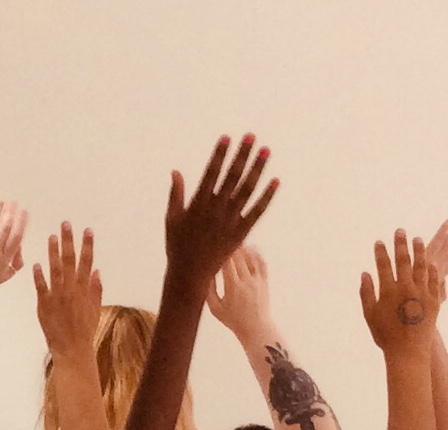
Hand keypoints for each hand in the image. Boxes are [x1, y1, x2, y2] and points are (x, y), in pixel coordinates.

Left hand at [0, 200, 26, 297]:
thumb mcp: (4, 276)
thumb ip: (15, 264)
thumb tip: (20, 250)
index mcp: (4, 260)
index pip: (16, 239)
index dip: (21, 223)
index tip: (25, 212)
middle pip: (5, 230)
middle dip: (11, 214)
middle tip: (14, 202)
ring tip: (1, 202)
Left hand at [33, 222, 101, 356]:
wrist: (72, 348)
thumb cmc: (85, 329)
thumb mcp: (95, 309)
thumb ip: (96, 289)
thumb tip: (97, 271)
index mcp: (84, 290)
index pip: (87, 262)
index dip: (87, 246)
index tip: (87, 231)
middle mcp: (71, 290)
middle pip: (70, 261)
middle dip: (69, 241)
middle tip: (66, 225)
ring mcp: (57, 296)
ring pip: (55, 270)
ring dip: (53, 252)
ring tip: (52, 237)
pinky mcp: (45, 304)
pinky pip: (41, 287)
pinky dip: (38, 275)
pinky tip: (36, 263)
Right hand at [165, 134, 277, 291]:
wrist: (190, 274)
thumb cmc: (177, 245)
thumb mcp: (172, 218)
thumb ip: (176, 194)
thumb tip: (176, 171)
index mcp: (198, 203)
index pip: (211, 173)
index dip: (220, 154)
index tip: (227, 138)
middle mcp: (216, 209)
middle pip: (232, 176)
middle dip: (242, 155)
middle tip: (251, 137)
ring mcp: (229, 221)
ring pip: (247, 190)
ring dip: (257, 169)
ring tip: (266, 151)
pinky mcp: (240, 233)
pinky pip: (256, 212)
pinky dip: (267, 197)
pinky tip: (275, 181)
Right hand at [205, 244, 272, 337]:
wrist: (256, 328)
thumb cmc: (233, 320)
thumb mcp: (215, 308)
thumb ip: (209, 289)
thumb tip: (205, 272)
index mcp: (233, 287)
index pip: (227, 262)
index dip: (220, 251)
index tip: (214, 245)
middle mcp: (247, 281)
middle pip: (239, 256)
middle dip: (230, 247)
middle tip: (222, 239)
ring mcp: (257, 280)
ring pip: (250, 257)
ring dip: (242, 248)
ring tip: (233, 243)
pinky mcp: (264, 281)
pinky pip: (261, 262)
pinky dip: (254, 254)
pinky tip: (248, 249)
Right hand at [360, 229, 439, 355]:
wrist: (408, 350)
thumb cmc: (385, 335)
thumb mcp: (370, 315)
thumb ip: (366, 293)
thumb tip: (365, 273)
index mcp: (388, 291)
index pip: (383, 265)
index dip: (381, 252)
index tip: (379, 242)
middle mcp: (405, 288)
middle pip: (403, 260)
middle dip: (400, 244)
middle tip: (400, 231)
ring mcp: (421, 293)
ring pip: (421, 265)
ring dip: (418, 251)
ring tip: (417, 240)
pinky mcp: (434, 300)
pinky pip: (434, 279)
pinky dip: (431, 269)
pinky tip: (429, 262)